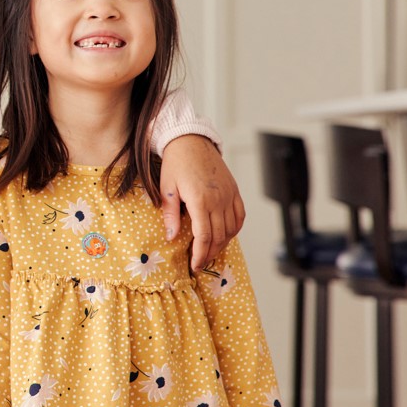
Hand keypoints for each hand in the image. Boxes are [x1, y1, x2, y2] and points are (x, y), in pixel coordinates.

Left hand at [159, 135, 245, 272]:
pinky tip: (226, 236)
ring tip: (210, 252)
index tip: (194, 265)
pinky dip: (235, 229)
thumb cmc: (176, 164)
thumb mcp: (166, 189)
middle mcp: (218, 199)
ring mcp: (229, 195)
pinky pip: (240, 216)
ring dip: (222, 244)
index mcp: (200, 200)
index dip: (200, 254)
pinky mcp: (234, 190)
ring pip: (232, 229)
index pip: (204, 236)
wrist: (191, 141)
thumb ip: (170, 214)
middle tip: (200, 263)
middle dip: (209, 253)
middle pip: (219, 236)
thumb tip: (171, 237)